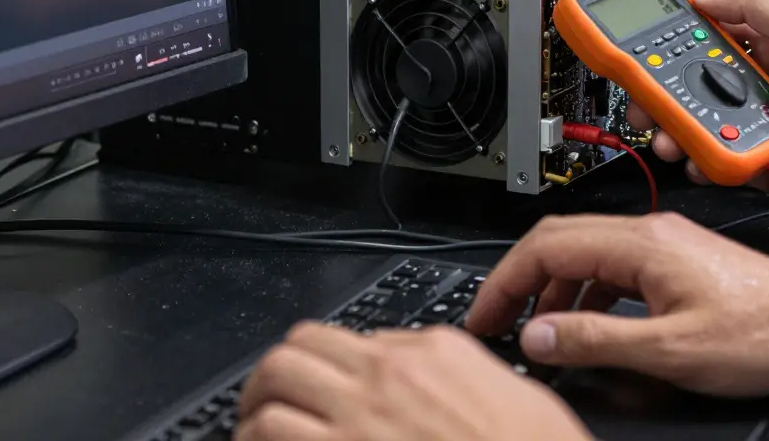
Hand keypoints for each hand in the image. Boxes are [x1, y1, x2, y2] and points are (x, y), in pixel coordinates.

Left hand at [237, 322, 593, 440]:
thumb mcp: (516, 393)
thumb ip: (464, 372)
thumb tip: (432, 368)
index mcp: (433, 351)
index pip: (355, 338)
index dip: (331, 365)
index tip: (325, 386)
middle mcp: (388, 374)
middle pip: (302, 346)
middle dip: (279, 372)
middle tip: (271, 398)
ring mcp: (359, 415)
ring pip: (276, 380)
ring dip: (257, 404)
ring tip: (253, 427)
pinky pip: (271, 431)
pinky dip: (253, 439)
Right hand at [465, 213, 768, 400]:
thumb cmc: (766, 333)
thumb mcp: (670, 349)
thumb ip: (595, 340)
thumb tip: (536, 334)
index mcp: (641, 243)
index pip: (546, 246)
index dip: (505, 281)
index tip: (486, 314)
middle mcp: (649, 232)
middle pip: (558, 241)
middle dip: (519, 280)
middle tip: (496, 319)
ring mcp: (664, 244)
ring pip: (584, 254)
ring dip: (552, 290)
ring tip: (537, 332)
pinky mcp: (677, 261)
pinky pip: (612, 268)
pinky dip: (585, 295)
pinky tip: (586, 327)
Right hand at [628, 0, 768, 218]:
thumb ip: (753, 5)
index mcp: (764, 48)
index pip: (703, 38)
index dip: (669, 42)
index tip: (639, 48)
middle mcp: (755, 85)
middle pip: (689, 86)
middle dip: (661, 94)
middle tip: (644, 101)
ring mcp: (755, 125)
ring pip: (696, 125)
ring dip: (677, 131)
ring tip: (671, 137)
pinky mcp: (756, 161)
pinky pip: (716, 161)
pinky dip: (705, 162)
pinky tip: (703, 159)